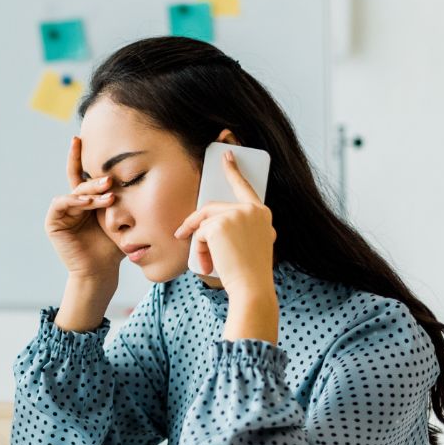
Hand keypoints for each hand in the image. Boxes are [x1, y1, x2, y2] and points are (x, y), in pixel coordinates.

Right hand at [44, 136, 123, 280]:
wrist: (100, 271)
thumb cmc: (113, 247)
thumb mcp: (120, 219)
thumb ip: (123, 200)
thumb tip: (142, 176)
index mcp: (86, 201)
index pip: (83, 174)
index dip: (79, 156)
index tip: (80, 137)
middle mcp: (72, 203)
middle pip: (81, 181)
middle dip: (96, 179)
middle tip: (111, 180)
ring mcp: (61, 212)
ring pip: (75, 192)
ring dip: (91, 192)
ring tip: (108, 195)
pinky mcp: (53, 222)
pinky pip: (62, 204)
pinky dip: (75, 201)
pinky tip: (88, 203)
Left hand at [172, 149, 275, 298]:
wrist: (252, 287)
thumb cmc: (249, 271)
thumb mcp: (251, 244)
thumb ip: (238, 227)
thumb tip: (208, 222)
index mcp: (262, 213)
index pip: (244, 186)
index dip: (233, 171)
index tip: (225, 156)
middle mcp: (252, 210)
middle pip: (213, 208)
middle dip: (196, 223)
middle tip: (181, 232)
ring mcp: (237, 214)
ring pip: (205, 221)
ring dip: (199, 242)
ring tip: (203, 260)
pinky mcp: (221, 224)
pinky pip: (200, 232)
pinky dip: (199, 249)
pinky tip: (205, 263)